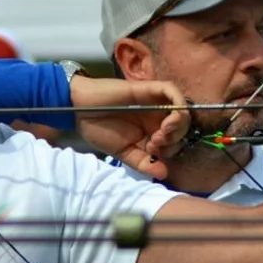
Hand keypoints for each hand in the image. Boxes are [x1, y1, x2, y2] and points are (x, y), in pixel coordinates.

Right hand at [67, 76, 189, 178]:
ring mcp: (155, 103)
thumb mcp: (123, 153)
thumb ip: (143, 162)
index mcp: (151, 133)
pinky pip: (172, 90)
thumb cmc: (99, 129)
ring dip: (179, 123)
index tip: (152, 150)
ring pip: (182, 110)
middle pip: (183, 127)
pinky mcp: (149, 88)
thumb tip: (164, 174)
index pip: (174, 142)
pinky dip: (178, 102)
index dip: (170, 149)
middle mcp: (157, 118)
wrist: (80, 109)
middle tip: (155, 141)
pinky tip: (171, 115)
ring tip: (163, 131)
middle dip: (176, 138)